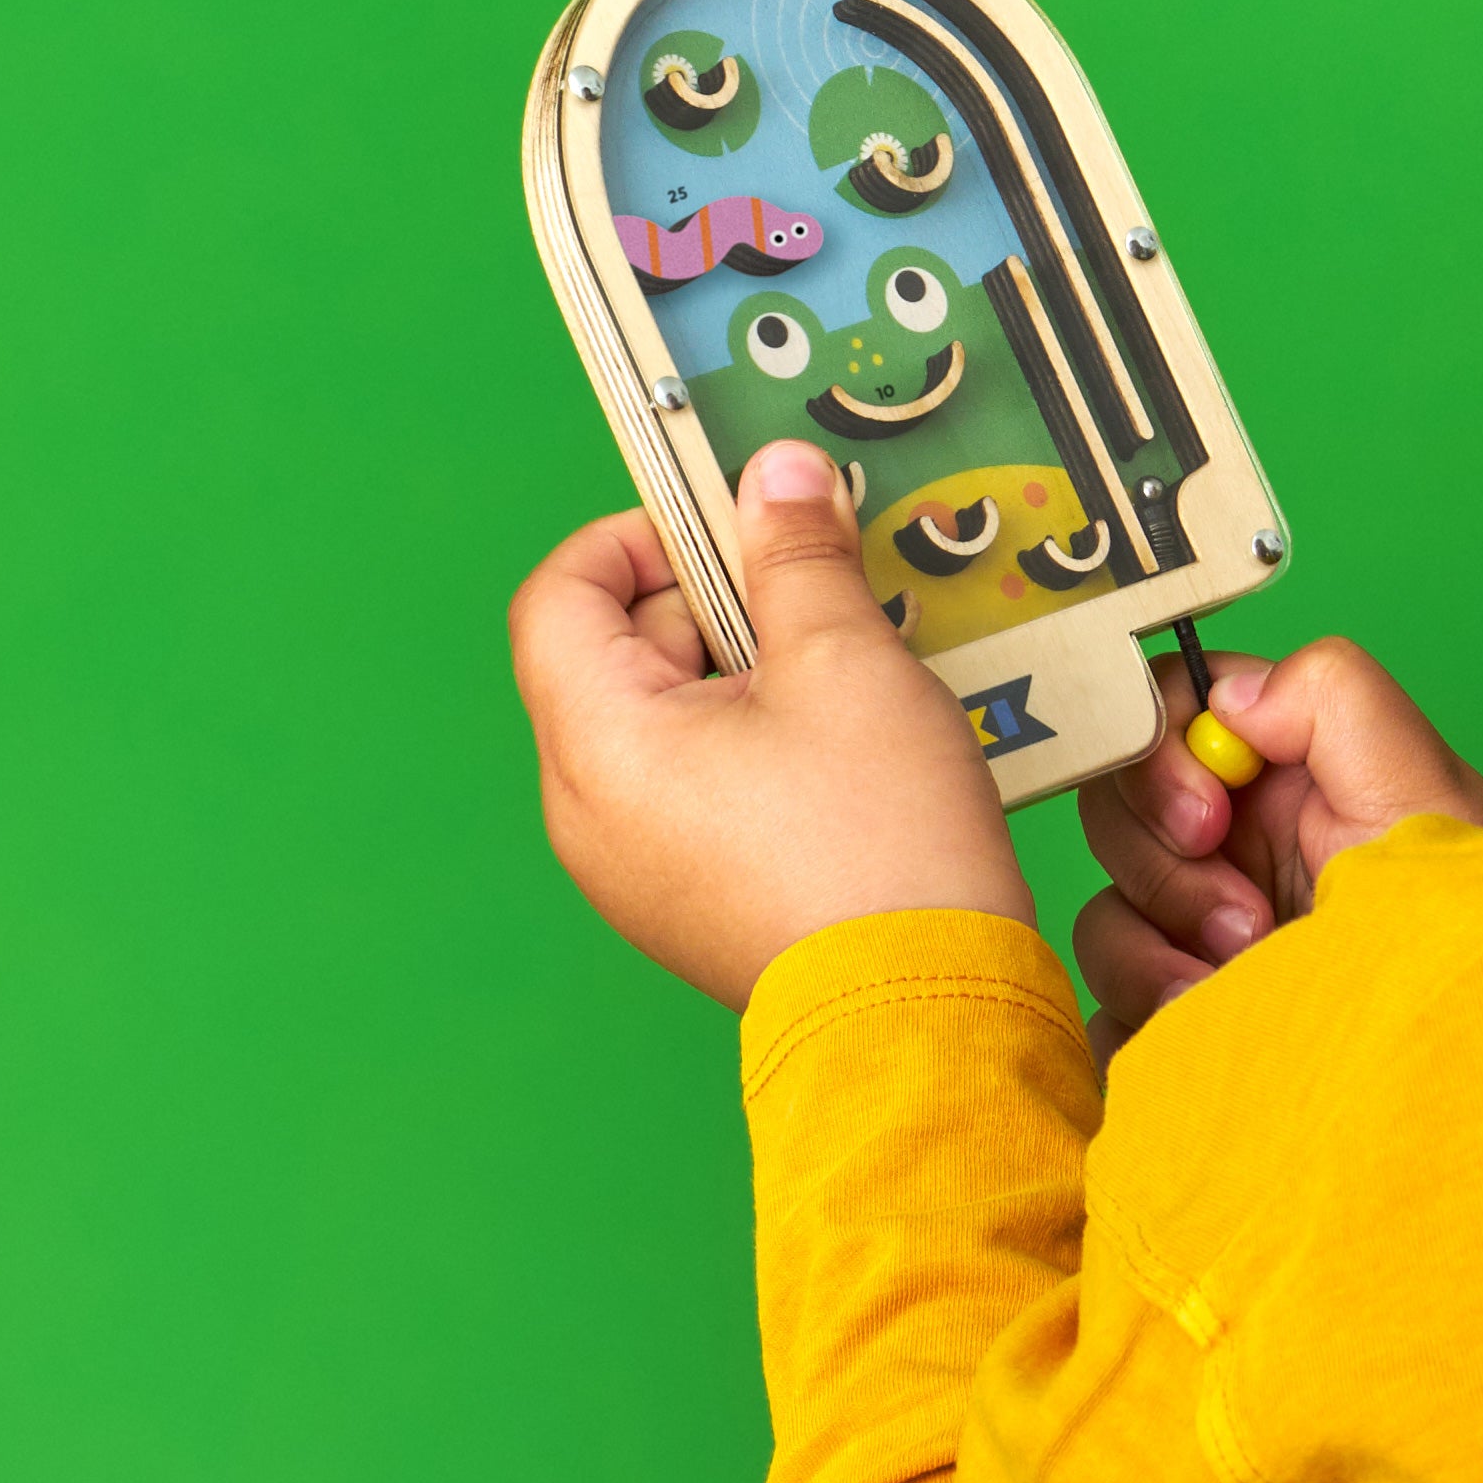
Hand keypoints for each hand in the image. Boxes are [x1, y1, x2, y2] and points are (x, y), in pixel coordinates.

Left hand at [509, 442, 1035, 1006]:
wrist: (921, 1008)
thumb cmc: (875, 837)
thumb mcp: (844, 661)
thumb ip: (796, 555)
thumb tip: (775, 473)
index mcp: (599, 743)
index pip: (560, 597)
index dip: (636, 535)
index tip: (728, 521)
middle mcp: (587, 812)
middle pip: (614, 657)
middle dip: (711, 600)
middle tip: (815, 585)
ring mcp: (632, 870)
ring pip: (662, 724)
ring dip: (742, 670)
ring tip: (845, 664)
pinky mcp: (685, 905)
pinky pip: (694, 789)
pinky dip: (752, 740)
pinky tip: (844, 741)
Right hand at [1072, 639, 1482, 1054]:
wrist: (1458, 1059)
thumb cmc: (1463, 922)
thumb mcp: (1417, 783)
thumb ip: (1331, 696)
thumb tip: (1230, 699)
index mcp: (1280, 776)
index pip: (1168, 721)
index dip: (1162, 758)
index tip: (1210, 818)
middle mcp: (1235, 848)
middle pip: (1115, 815)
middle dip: (1165, 869)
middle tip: (1247, 921)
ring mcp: (1200, 940)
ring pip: (1104, 917)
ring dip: (1152, 953)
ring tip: (1237, 982)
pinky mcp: (1181, 1024)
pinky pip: (1108, 1015)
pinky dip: (1138, 1023)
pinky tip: (1202, 1032)